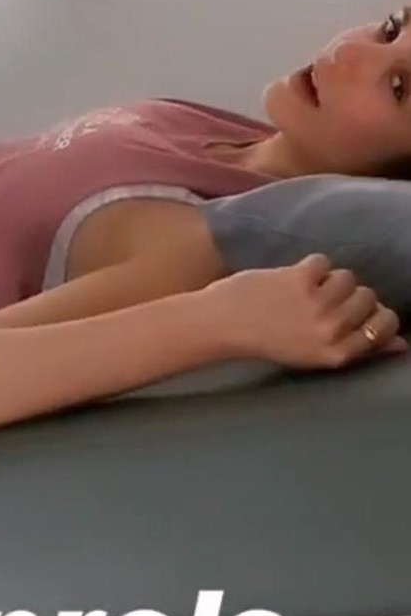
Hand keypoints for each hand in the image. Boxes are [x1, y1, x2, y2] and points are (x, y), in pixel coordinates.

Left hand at [202, 255, 407, 370]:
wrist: (222, 325)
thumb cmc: (269, 339)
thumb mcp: (315, 354)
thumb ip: (358, 346)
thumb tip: (401, 343)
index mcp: (336, 354)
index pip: (384, 326)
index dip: (378, 314)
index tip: (365, 312)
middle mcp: (330, 332)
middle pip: (368, 296)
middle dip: (348, 294)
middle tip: (321, 300)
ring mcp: (316, 305)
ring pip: (346, 276)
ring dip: (327, 279)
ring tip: (302, 290)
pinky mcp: (299, 280)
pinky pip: (322, 261)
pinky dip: (307, 266)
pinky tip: (289, 279)